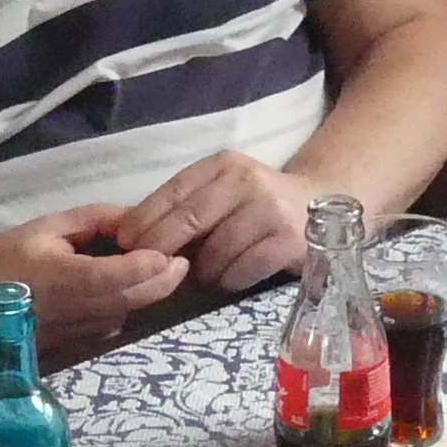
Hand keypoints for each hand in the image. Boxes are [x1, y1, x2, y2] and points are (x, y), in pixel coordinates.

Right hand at [0, 205, 186, 353]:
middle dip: (169, 277)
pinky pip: (115, 322)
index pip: (137, 273)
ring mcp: (86, 333)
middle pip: (144, 296)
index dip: (162, 260)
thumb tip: (133, 218)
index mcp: (79, 279)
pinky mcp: (80, 345)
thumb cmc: (3, 263)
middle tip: (182, 257)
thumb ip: (94, 219)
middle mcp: (89, 312)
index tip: (177, 244)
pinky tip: (122, 287)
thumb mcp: (46, 227)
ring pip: (133, 311)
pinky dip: (126, 304)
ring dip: (150, 292)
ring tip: (159, 268)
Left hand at [117, 152, 320, 292]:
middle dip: (161, 249)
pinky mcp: (287, 243)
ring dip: (201, 272)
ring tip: (205, 274)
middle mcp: (247, 182)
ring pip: (213, 254)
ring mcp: (270, 212)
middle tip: (150, 269)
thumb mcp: (222, 191)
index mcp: (223, 165)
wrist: (322, 203)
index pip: (173, 192)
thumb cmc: (257, 204)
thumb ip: (184, 206)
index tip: (124, 243)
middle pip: (188, 221)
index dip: (143, 220)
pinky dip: (228, 281)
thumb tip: (128, 235)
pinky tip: (232, 277)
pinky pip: (239, 272)